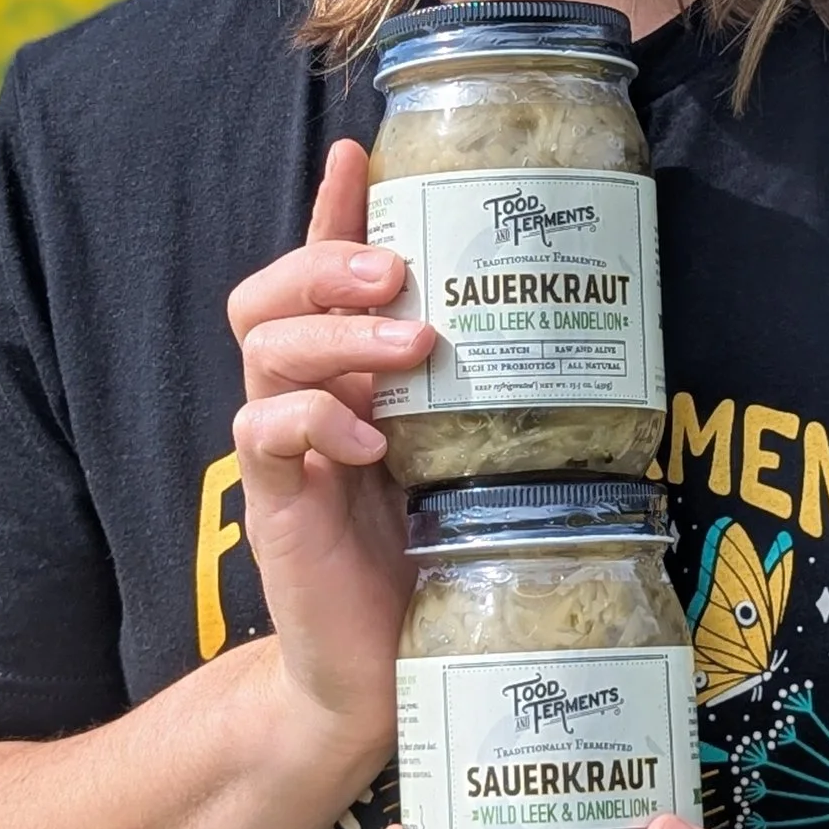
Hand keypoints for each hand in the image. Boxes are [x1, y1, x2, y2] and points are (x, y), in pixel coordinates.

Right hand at [227, 140, 433, 758]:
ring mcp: (283, 450)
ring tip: (410, 348)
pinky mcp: (275, 503)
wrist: (380, 677)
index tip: (360, 151)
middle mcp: (308, 399)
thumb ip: (481, 400)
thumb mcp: (467, 461)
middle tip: (399, 274)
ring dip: (335, 333)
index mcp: (350, 377)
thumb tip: (564, 334)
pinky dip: (313, 421)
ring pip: (265, 349)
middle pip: (270, 294)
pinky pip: (264, 433)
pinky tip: (367, 439)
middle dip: (327, 263)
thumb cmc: (431, 562)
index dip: (334, 210)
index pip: (323, 274)